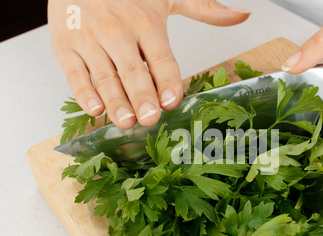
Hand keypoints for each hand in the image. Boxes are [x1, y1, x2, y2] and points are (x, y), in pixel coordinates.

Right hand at [48, 0, 249, 128]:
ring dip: (115, 101)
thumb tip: (242, 16)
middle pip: (133, 70)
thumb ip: (204, 9)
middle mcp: (118, 31)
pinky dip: (83, 93)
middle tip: (149, 119)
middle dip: (141, 97)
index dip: (167, 80)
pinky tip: (95, 110)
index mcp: (146, 22)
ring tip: (126, 122)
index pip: (161, 58)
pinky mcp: (65, 46)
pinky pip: (75, 73)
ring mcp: (89, 40)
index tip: (172, 101)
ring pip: (104, 76)